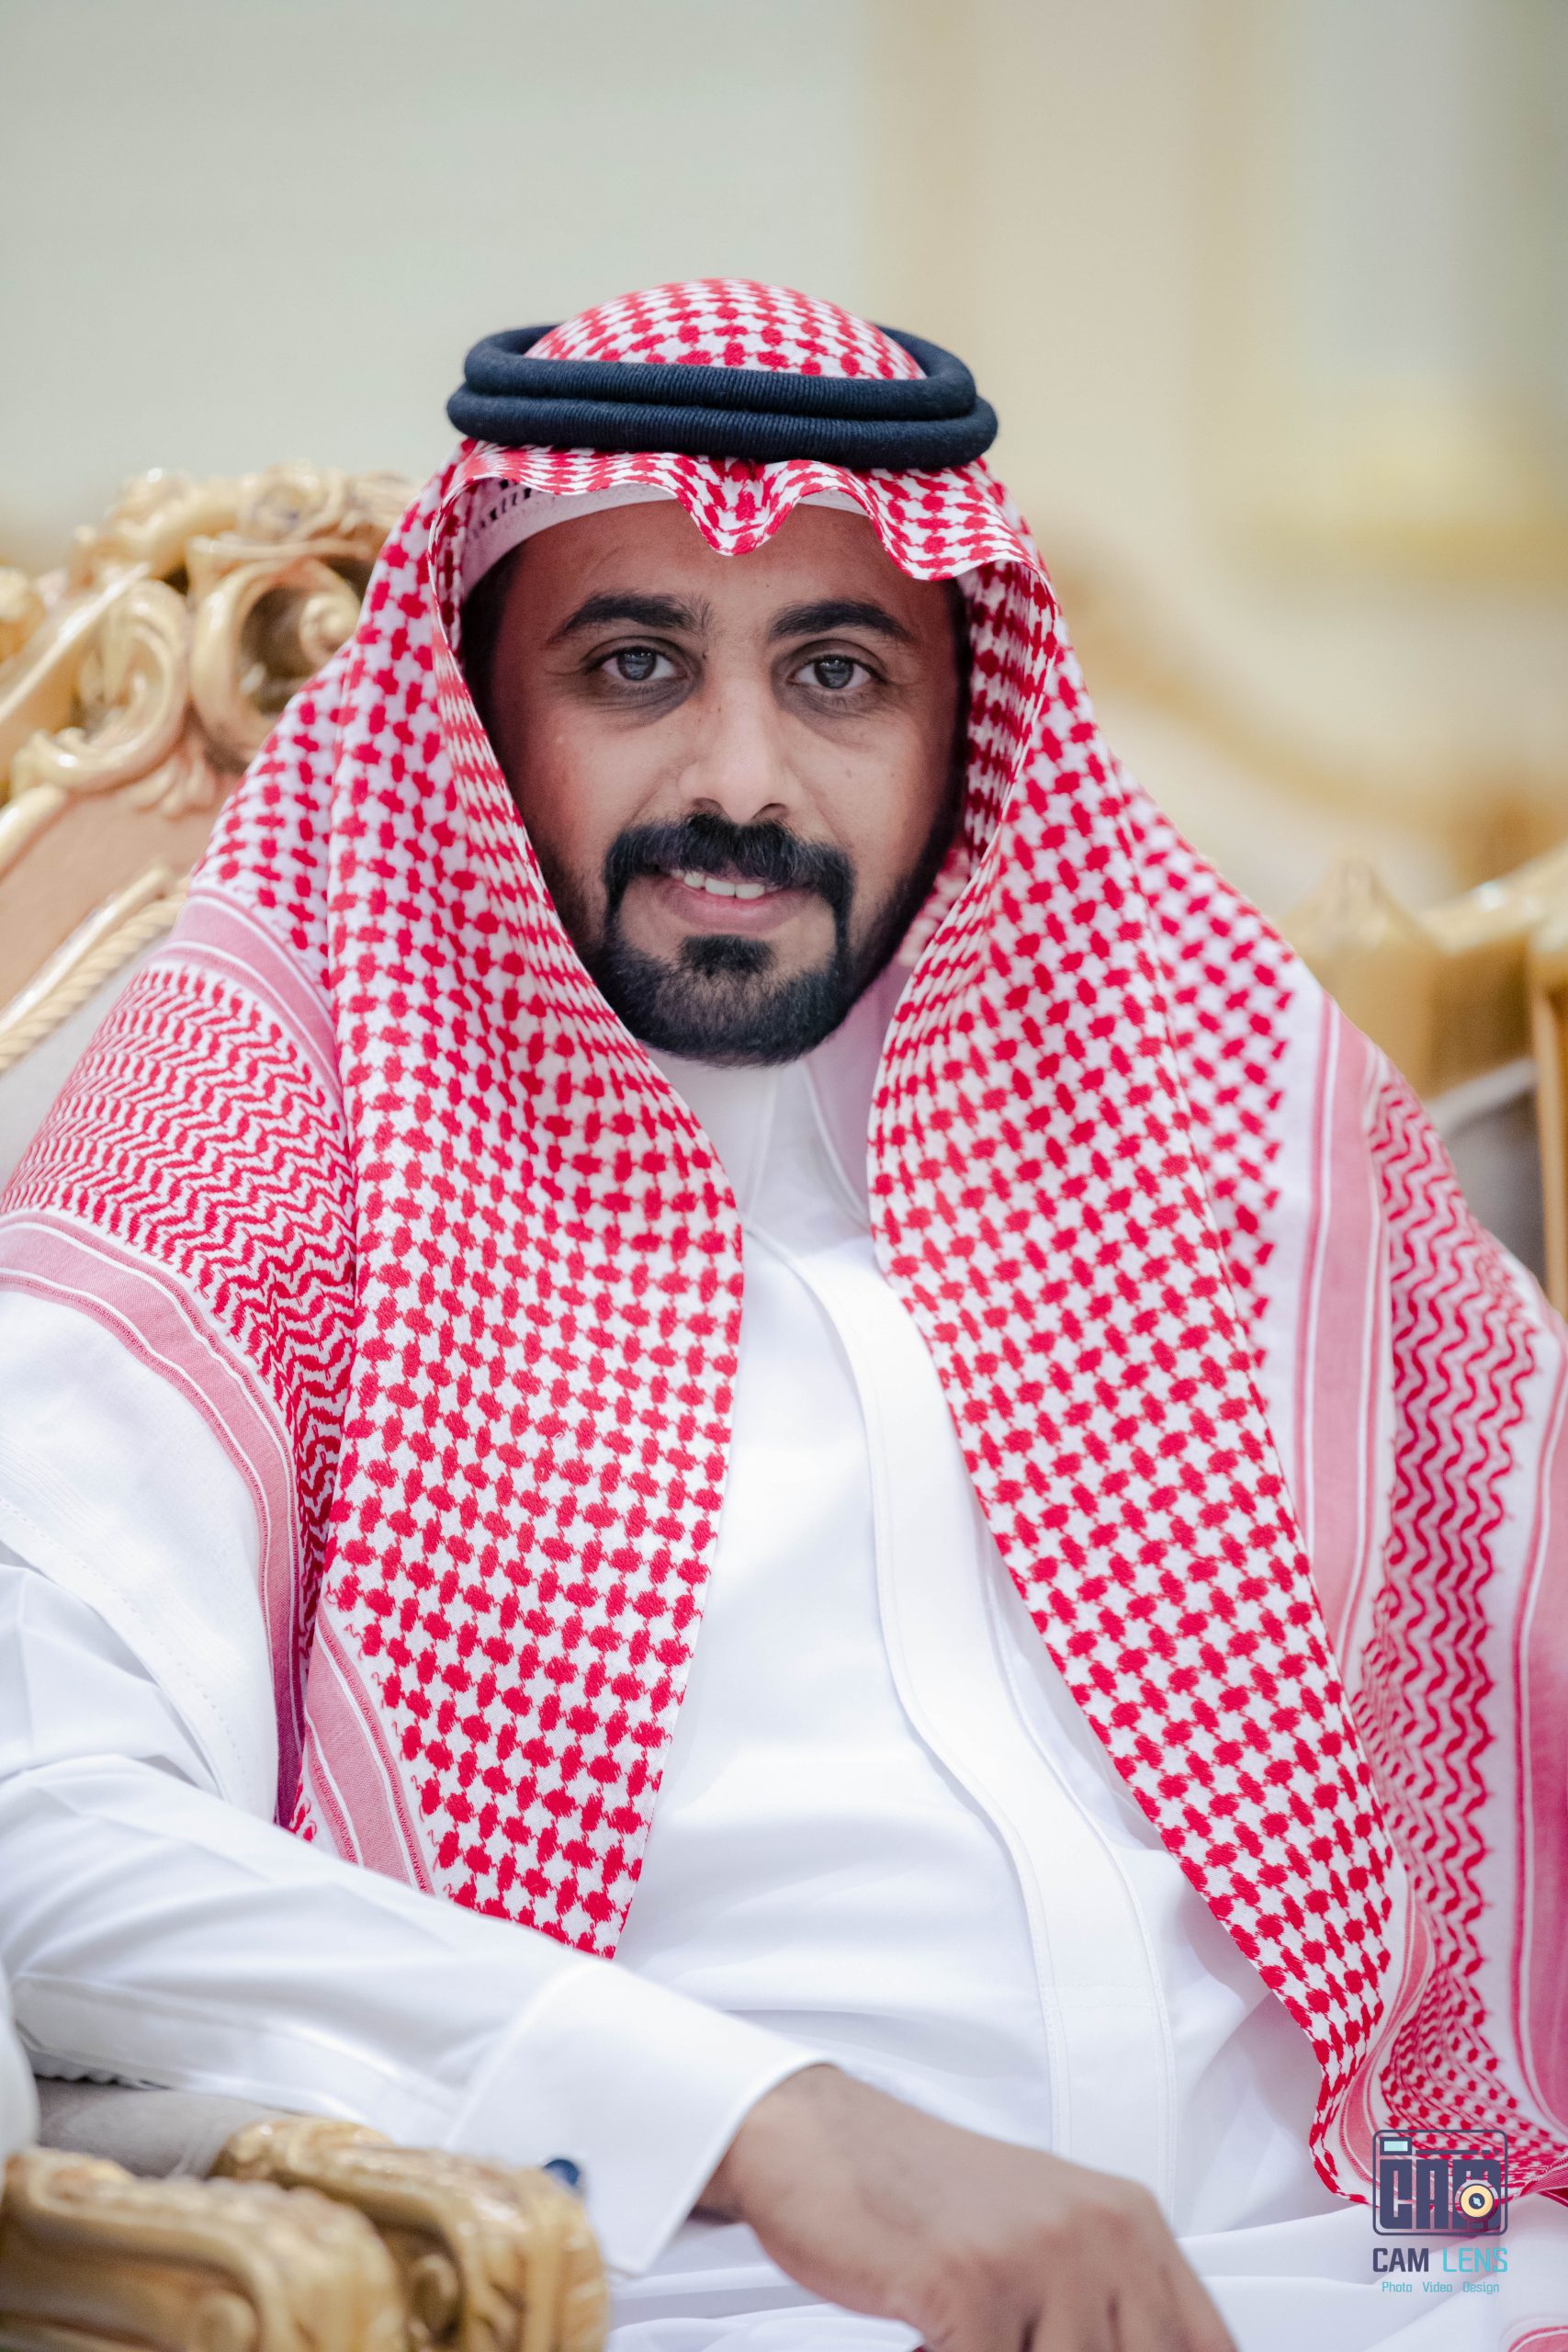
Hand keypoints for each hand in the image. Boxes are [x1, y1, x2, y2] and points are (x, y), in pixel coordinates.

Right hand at [698, 2065, 1235, 2351]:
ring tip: (964, 2333)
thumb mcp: (1039, 2244)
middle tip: (1006, 2342)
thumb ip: (1100, 2310)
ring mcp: (1041, 2253)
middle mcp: (1101, 2232)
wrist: (816, 2139)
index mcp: (1130, 2222)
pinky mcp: (975, 2280)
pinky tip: (926, 2340)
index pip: (1204, 2347)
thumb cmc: (920, 2199)